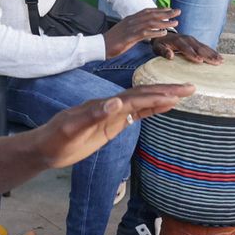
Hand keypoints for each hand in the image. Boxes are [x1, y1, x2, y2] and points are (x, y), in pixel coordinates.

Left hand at [34, 84, 193, 169]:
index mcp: (103, 105)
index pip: (134, 98)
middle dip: (166, 90)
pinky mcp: (111, 123)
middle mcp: (109, 106)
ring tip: (183, 93)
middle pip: (142, 94)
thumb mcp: (73, 129)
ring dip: (162, 97)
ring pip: (141, 102)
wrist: (44, 147)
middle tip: (190, 86)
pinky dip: (151, 109)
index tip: (177, 93)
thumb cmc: (56, 139)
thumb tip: (116, 102)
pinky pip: (135, 114)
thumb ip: (94, 115)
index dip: (156, 95)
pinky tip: (163, 106)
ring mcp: (111, 114)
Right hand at [104, 7, 179, 56]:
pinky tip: (163, 33)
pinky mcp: (129, 37)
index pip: (147, 11)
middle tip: (178, 11)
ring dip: (164, 22)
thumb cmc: (112, 41)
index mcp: (130, 19)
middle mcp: (131, 21)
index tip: (170, 9)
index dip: (159, 9)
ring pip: (151, 23)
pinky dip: (155, 32)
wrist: (100, 45)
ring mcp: (130, 28)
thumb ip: (133, 28)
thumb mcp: (124, 31)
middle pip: (151, 14)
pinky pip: (145, 33)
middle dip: (166, 13)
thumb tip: (143, 29)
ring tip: (175, 22)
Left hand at [149, 33, 221, 62]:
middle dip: (208, 55)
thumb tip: (170, 55)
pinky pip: (205, 47)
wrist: (163, 35)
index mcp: (178, 41)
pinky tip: (219, 58)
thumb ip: (163, 51)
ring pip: (204, 47)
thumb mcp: (158, 47)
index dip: (192, 54)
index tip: (199, 60)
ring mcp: (193, 40)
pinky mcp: (196, 42)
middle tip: (216, 62)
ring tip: (221, 60)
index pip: (186, 48)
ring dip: (213, 54)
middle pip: (199, 48)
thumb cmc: (160, 43)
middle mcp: (187, 39)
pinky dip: (213, 52)